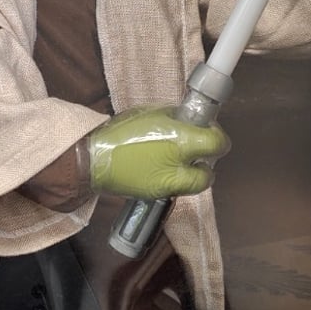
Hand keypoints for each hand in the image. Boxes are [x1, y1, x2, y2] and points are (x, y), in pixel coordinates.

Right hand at [88, 105, 229, 198]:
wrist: (93, 158)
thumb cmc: (122, 131)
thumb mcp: (152, 114)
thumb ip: (176, 119)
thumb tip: (192, 122)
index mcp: (179, 143)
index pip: (217, 144)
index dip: (217, 136)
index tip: (208, 130)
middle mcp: (178, 169)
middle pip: (209, 175)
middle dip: (206, 163)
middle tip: (195, 151)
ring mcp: (167, 187)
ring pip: (194, 185)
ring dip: (191, 173)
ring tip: (176, 159)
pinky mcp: (156, 196)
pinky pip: (176, 190)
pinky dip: (174, 180)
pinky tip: (160, 168)